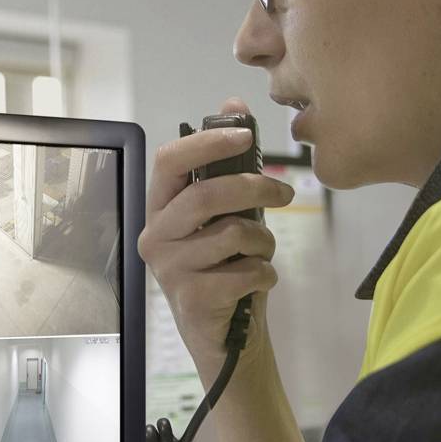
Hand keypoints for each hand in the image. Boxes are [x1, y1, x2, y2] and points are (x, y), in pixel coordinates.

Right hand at [139, 98, 294, 371]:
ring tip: (261, 254)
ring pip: (233, 234)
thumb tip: (233, 104)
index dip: (208, 143)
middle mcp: (155, 236)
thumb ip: (228, 164)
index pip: (169, 161)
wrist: (227, 337)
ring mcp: (169, 269)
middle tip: (285, 191)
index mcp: (161, 208)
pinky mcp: (191, 299)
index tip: (247, 136)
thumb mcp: (229, 213)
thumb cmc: (226, 267)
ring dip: (263, 241)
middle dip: (255, 187)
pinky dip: (265, 274)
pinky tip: (258, 282)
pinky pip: (245, 271)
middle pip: (206, 194)